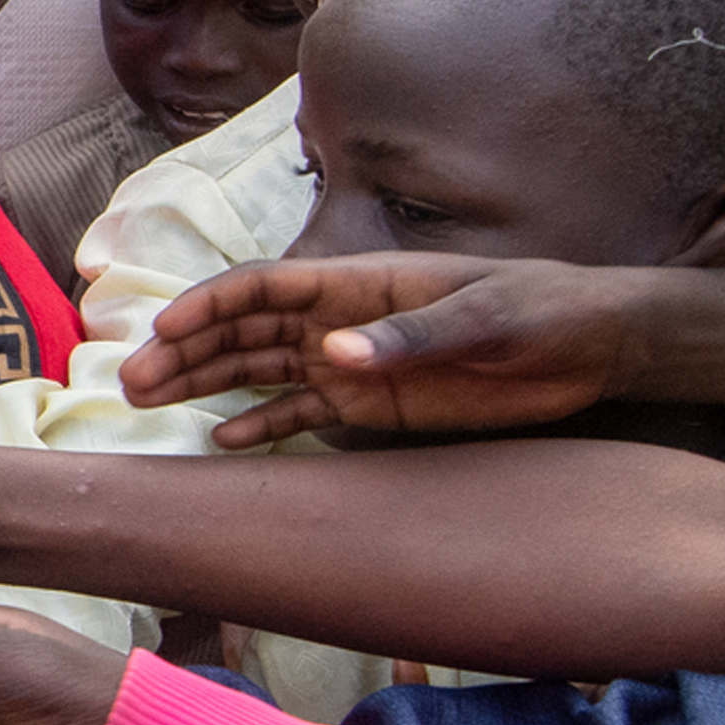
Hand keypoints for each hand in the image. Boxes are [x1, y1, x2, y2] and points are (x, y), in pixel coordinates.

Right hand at [116, 253, 638, 449]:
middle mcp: (341, 320)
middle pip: (244, 331)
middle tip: (131, 384)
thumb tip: (337, 353)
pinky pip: (301, 415)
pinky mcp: (372, 406)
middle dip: (184, 351)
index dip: (209, 305)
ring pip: (258, 370)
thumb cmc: (541, 310)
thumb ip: (411, 337)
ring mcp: (351, 362)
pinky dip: (260, 426)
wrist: (593, 346)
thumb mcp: (486, 318)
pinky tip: (223, 443)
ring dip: (205, 384)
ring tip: (150, 406)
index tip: (162, 331)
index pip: (265, 287)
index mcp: (359, 282)